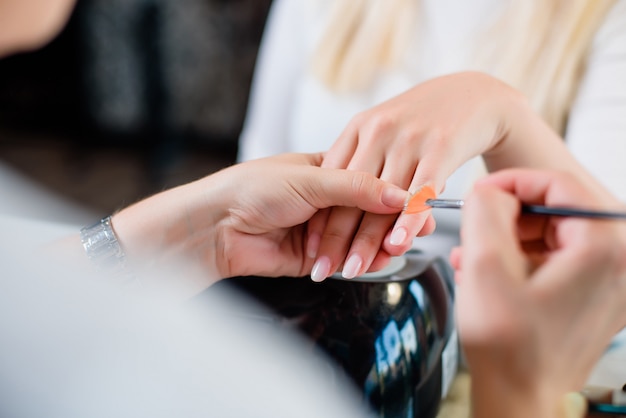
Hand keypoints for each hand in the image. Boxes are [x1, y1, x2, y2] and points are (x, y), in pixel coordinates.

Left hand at [112, 153, 407, 290]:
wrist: (217, 226)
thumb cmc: (254, 188)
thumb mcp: (311, 179)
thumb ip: (357, 187)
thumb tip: (399, 193)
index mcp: (327, 169)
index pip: (372, 179)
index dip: (396, 190)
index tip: (421, 198)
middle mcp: (327, 199)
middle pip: (371, 211)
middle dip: (395, 220)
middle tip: (421, 226)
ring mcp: (322, 228)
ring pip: (362, 236)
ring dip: (382, 242)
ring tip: (402, 246)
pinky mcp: (316, 256)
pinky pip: (347, 259)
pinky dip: (364, 261)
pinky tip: (380, 260)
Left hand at [307, 72, 536, 280]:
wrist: (474, 93)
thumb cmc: (423, 117)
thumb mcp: (377, 132)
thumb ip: (358, 168)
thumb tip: (338, 213)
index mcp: (358, 129)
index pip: (332, 182)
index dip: (321, 215)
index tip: (311, 247)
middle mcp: (379, 133)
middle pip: (353, 195)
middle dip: (337, 237)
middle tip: (326, 268)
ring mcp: (409, 140)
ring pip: (383, 201)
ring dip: (368, 240)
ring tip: (355, 268)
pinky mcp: (440, 149)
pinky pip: (420, 192)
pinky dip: (407, 221)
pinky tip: (397, 243)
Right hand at [450, 169, 625, 417]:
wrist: (520, 398)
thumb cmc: (510, 349)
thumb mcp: (485, 266)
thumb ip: (484, 211)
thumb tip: (488, 190)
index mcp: (604, 249)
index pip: (559, 184)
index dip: (513, 182)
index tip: (482, 192)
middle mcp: (618, 262)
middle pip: (558, 209)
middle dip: (508, 216)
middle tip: (475, 230)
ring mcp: (609, 282)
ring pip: (554, 233)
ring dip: (510, 239)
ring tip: (474, 258)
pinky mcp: (595, 296)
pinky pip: (558, 258)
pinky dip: (522, 258)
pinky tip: (491, 274)